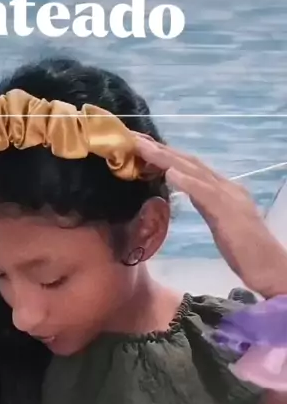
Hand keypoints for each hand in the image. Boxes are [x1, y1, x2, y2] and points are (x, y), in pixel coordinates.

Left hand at [133, 135, 286, 296]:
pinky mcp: (228, 213)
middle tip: (134, 137)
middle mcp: (226, 187)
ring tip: (143, 147)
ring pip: (193, 171)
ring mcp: (228, 197)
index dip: (167, 156)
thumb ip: (206, 205)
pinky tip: (169, 172)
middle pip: (189, 163)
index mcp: (224, 190)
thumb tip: (188, 192)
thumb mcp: (221, 223)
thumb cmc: (247, 252)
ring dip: (166, 157)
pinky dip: (186, 181)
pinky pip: (205, 193)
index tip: (143, 147)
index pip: (191, 168)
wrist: (269, 267)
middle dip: (161, 149)